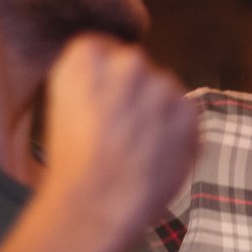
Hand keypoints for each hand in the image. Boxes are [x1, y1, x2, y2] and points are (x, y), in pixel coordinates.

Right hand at [40, 33, 197, 240]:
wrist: (98, 202)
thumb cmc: (72, 164)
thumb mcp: (63, 106)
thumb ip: (89, 78)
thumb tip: (112, 75)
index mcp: (87, 56)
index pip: (103, 49)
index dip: (103, 80)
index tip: (98, 104)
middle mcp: (127, 61)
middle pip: (135, 67)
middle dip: (132, 91)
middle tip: (118, 128)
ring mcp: (162, 85)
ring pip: (163, 90)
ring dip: (156, 111)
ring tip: (135, 148)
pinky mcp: (188, 111)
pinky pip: (185, 115)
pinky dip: (177, 132)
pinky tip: (154, 155)